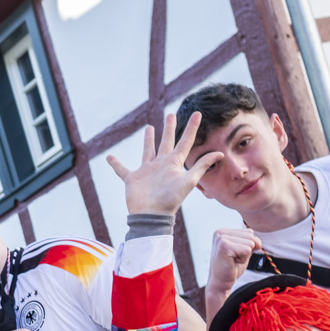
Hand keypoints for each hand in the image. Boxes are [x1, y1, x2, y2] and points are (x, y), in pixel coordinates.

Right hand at [106, 112, 222, 216]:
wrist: (151, 216)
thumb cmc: (170, 200)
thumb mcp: (189, 181)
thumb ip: (202, 166)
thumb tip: (220, 153)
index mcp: (174, 163)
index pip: (185, 142)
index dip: (191, 128)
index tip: (197, 114)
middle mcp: (161, 165)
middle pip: (166, 142)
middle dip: (169, 128)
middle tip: (171, 115)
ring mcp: (146, 171)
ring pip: (148, 151)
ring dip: (148, 140)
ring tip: (149, 127)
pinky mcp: (132, 179)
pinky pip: (122, 170)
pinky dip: (115, 164)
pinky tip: (109, 157)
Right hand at [204, 227, 259, 310]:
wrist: (220, 284)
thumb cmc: (230, 268)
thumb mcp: (243, 252)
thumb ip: (251, 242)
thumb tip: (258, 242)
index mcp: (223, 232)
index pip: (249, 232)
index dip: (246, 246)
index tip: (234, 255)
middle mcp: (220, 232)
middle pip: (250, 235)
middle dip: (246, 250)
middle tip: (233, 259)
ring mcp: (221, 238)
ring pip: (250, 242)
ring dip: (244, 255)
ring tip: (232, 261)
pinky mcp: (224, 246)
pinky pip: (247, 250)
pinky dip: (243, 259)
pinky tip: (232, 263)